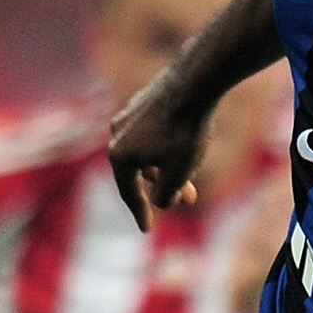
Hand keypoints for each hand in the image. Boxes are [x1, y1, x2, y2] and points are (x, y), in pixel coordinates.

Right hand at [108, 73, 210, 233]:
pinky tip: (186, 145)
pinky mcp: (146, 98)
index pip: (128, 192)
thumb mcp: (177, 175)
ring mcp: (129, 113)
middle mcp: (117, 133)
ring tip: (192, 173)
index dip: (140, 213)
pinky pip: (153, 131)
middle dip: (164, 187)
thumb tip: (161, 202)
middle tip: (187, 199)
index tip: (147, 229)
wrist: (195, 82)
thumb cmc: (185, 133)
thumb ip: (165, 196)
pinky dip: (167, 145)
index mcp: (119, 155)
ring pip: (147, 149)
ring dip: (168, 165)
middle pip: (139, 171)